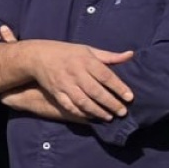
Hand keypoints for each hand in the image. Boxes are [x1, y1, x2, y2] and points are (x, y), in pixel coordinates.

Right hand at [14, 35, 134, 120]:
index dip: (118, 87)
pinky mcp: (56, 93)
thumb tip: (130, 55)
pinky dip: (81, 113)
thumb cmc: (68, 53)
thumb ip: (109, 56)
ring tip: (109, 117)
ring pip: (83, 101)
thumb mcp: (88, 49)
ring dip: (97, 111)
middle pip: (96, 91)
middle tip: (122, 112)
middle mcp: (76, 72)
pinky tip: (92, 117)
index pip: (106, 75)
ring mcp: (65, 84)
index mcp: (86, 60)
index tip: (130, 97)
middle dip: (110, 103)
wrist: (38, 57)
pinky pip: (70, 106)